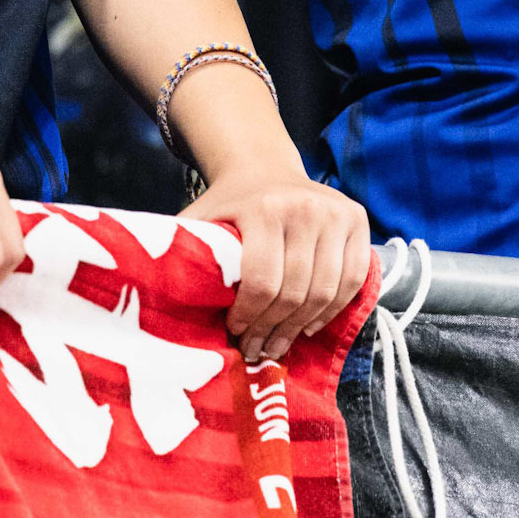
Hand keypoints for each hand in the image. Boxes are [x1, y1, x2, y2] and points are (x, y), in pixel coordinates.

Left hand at [191, 163, 370, 361]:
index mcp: (263, 207)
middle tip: (258, 350)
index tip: (236, 332)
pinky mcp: (358, 220)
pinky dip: (333, 310)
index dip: (249, 315)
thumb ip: (186, 250)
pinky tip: (308, 325)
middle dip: (273, 329)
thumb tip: (161, 295)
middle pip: (295, 291)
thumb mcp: (202, 218)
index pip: (262, 280)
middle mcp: (304, 207)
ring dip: (302, 327)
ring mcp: (335, 212)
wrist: (262, 167)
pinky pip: (353, 281)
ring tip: (280, 345)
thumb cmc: (229, 203)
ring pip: (326, 292)